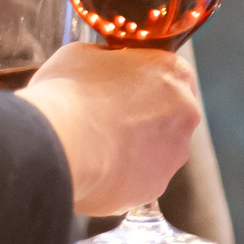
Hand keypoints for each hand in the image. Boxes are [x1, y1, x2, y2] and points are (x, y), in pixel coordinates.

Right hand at [20, 42, 203, 216]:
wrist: (58, 144)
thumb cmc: (70, 92)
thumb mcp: (84, 54)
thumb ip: (109, 60)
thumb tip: (106, 69)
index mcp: (175, 73)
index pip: (168, 74)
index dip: (141, 81)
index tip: (120, 88)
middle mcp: (186, 114)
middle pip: (168, 114)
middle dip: (141, 117)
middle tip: (105, 118)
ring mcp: (173, 155)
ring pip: (155, 151)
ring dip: (132, 149)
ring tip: (94, 147)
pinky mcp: (154, 189)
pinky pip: (138, 180)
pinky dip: (120, 176)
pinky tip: (93, 169)